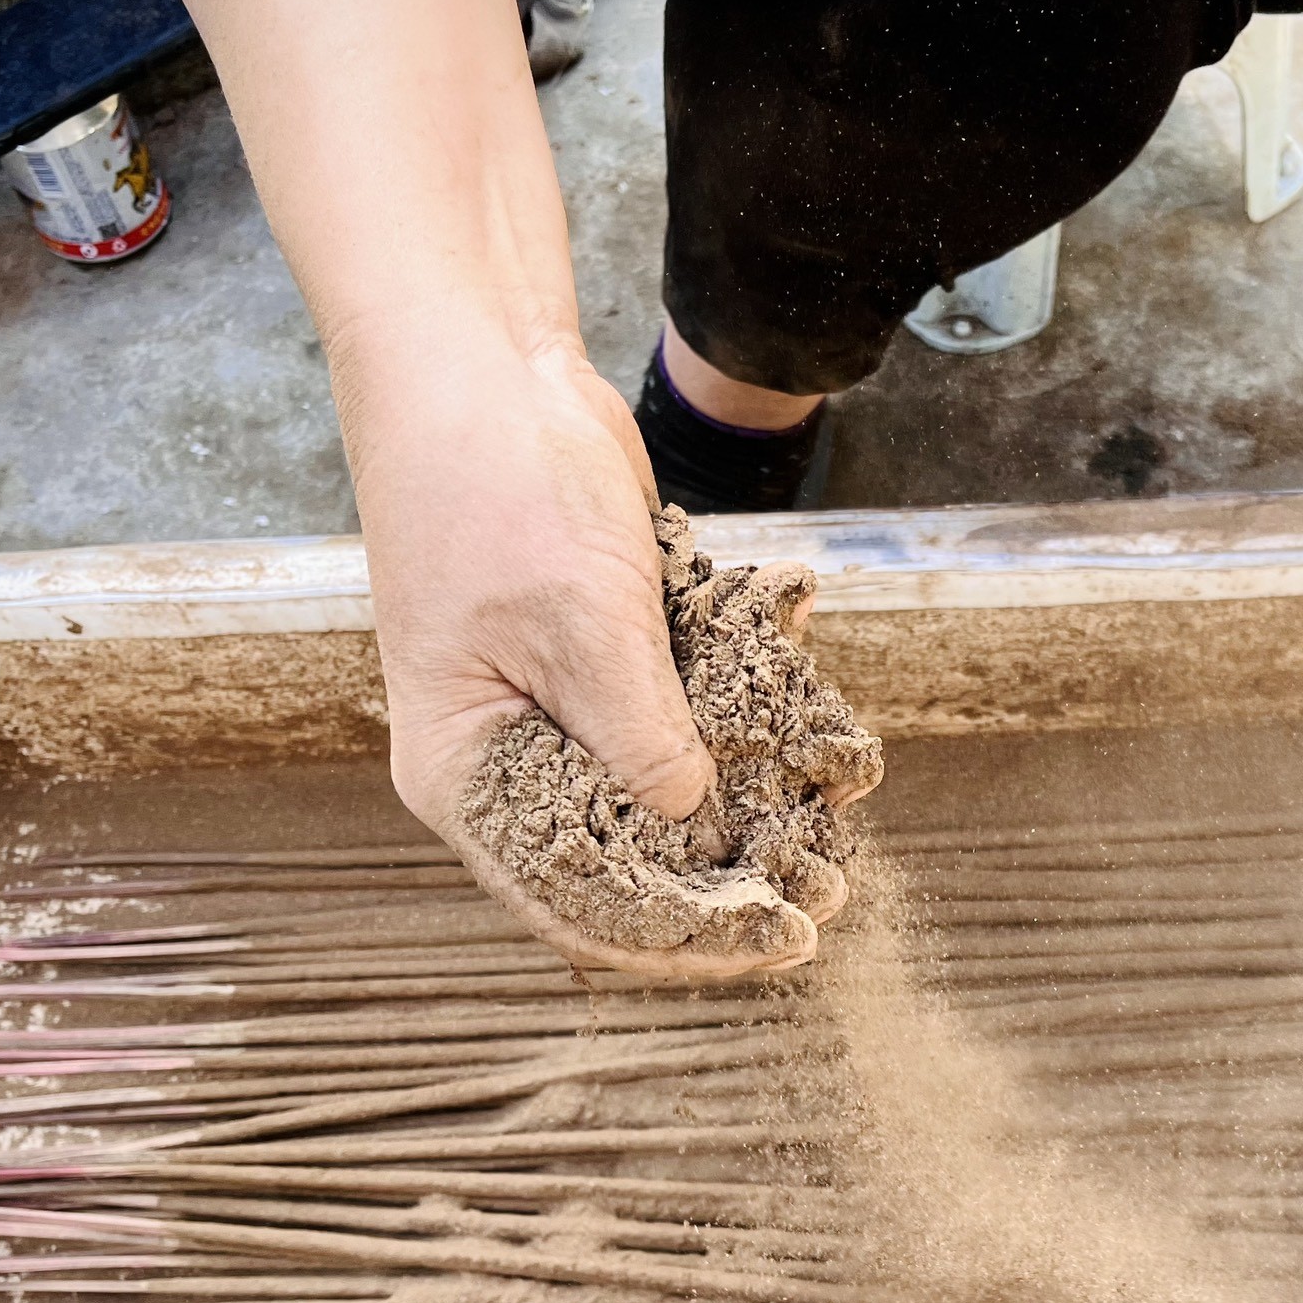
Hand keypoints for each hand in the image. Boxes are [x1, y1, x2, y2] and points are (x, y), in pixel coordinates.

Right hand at [344, 328, 866, 978]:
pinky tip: (816, 737)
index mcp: (466, 774)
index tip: (772, 940)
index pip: (575, 898)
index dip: (677, 934)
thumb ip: (642, 733)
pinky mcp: (606, 657)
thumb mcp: (582, 620)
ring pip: (661, 791)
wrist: (479, 362)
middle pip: (624, 859)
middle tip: (825, 897)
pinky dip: (743, 725)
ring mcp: (556, 706)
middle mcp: (507, 757)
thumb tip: (695, 823)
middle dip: (724, 880)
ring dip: (747, 809)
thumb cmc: (495, 485)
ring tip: (836, 830)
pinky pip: (680, 716)